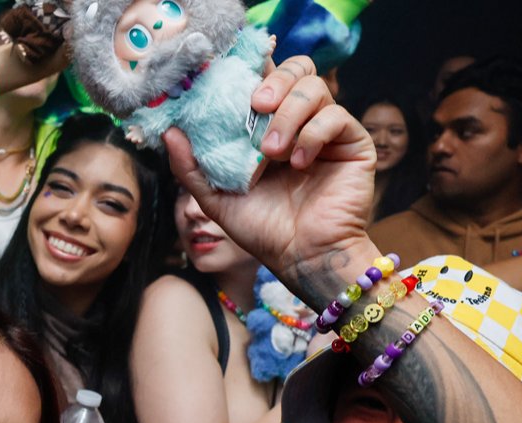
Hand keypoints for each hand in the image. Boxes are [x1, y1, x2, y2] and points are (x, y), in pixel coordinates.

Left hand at [165, 56, 377, 302]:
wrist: (301, 257)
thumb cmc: (262, 229)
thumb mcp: (215, 198)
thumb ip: (191, 166)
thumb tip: (169, 131)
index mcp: (266, 127)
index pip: (262, 79)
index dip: (249, 66)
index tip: (229, 71)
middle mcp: (298, 122)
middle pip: (296, 68)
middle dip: (273, 80)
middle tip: (255, 104)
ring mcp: (326, 131)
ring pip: (315, 87)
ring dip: (288, 114)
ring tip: (271, 151)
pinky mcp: (352, 143)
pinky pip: (336, 116)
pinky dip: (312, 134)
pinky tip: (299, 164)